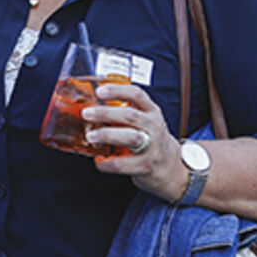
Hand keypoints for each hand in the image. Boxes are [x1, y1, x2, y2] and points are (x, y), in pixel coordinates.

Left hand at [82, 83, 190, 201]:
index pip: (136, 95)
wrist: (169, 165)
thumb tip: (92, 106)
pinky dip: (107, 163)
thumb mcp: (144, 119)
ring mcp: (152, 147)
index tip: (100, 91)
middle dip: (106, 113)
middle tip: (87, 113)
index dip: (118, 91)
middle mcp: (153, 127)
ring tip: (91, 136)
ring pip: (130, 137)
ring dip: (107, 135)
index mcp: (151, 111)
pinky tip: (99, 159)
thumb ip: (124, 111)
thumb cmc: (149, 138)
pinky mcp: (146, 166)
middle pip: (130, 116)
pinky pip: (124, 164)